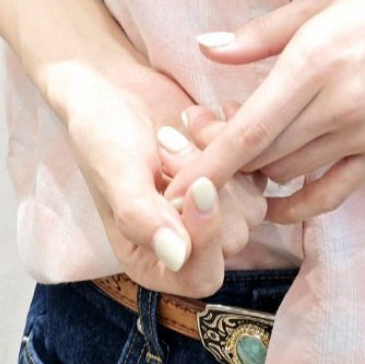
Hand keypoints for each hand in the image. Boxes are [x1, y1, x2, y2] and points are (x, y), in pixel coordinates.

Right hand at [50, 63, 265, 297]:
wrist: (112, 86)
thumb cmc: (103, 132)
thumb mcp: (115, 172)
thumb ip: (141, 216)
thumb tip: (178, 257)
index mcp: (150, 261)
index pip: (200, 278)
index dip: (208, 238)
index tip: (200, 185)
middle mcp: (186, 244)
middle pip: (234, 241)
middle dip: (207, 186)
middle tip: (166, 144)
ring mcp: (214, 212)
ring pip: (253, 206)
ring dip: (219, 159)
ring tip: (178, 130)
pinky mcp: (234, 179)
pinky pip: (261, 171)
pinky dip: (236, 139)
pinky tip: (202, 118)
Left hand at [159, 0, 364, 224]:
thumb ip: (262, 32)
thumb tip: (205, 46)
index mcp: (317, 61)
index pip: (249, 129)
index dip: (205, 163)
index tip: (170, 184)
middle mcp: (340, 106)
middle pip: (262, 156)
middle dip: (219, 162)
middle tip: (189, 147)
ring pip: (289, 173)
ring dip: (254, 172)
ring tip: (232, 150)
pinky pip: (330, 192)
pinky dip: (296, 203)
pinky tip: (270, 201)